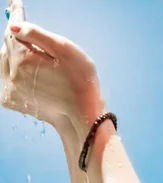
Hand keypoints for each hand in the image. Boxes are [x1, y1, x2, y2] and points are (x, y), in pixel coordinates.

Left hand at [0, 0, 105, 130]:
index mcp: (23, 60)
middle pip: (7, 47)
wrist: (82, 117)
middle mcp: (12, 76)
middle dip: (16, 39)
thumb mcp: (65, 51)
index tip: (15, 3)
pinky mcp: (13, 101)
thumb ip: (37, 35)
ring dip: (14, 55)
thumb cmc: (80, 83)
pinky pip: (7, 79)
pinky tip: (29, 74)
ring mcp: (11, 90)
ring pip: (5, 62)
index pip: (12, 31)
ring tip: (30, 54)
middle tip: (28, 33)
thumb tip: (14, 26)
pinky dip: (13, 72)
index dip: (16, 16)